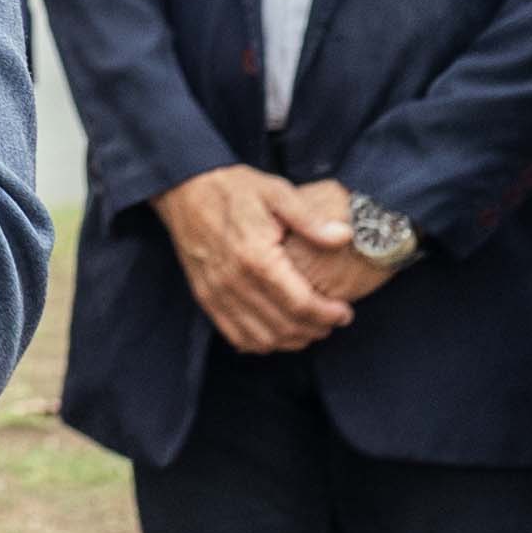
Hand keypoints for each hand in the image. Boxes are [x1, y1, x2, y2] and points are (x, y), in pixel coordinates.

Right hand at [157, 165, 376, 355]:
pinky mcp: (205, 298)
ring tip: (311, 328)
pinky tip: (279, 332)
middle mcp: (234, 282)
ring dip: (292, 341)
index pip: (300, 303)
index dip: (328, 314)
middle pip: (284, 326)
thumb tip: (344, 236)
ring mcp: (216, 294)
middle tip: (333, 320)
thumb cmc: (235, 189)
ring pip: (262, 339)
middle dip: (316, 329)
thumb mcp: (277, 192)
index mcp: (256, 257)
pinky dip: (262, 342)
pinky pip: (236, 336)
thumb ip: (310, 219)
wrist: (185, 189)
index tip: (346, 313)